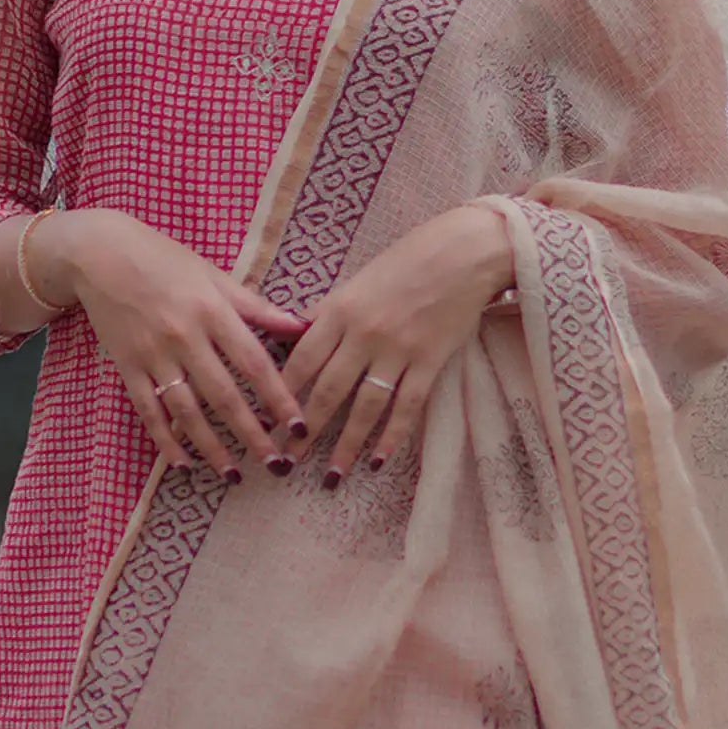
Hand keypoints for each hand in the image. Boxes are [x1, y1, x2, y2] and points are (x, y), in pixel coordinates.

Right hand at [38, 209, 308, 475]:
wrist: (99, 253)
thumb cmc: (164, 259)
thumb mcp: (214, 275)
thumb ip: (257, 307)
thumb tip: (302, 326)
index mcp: (212, 311)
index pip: (253, 363)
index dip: (278, 397)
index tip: (298, 427)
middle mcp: (184, 336)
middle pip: (224, 395)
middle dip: (252, 434)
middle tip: (275, 465)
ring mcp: (153, 355)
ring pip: (186, 411)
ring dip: (211, 447)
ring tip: (233, 474)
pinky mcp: (127, 367)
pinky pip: (148, 411)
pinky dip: (165, 441)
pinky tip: (183, 466)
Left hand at [281, 203, 512, 484]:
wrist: (462, 252)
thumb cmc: (408, 260)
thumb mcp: (357, 280)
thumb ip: (327, 311)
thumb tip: (294, 330)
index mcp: (340, 310)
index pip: (301, 360)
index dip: (281, 394)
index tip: (265, 421)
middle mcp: (364, 333)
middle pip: (327, 391)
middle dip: (304, 431)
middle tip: (287, 461)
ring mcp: (398, 349)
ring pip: (365, 407)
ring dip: (346, 445)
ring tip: (332, 476)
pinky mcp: (429, 361)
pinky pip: (406, 406)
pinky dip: (391, 436)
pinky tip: (378, 461)